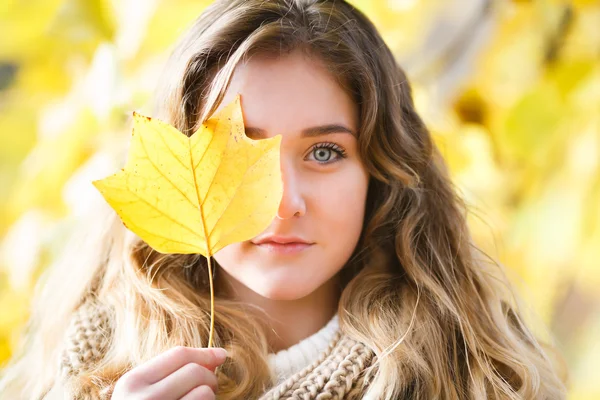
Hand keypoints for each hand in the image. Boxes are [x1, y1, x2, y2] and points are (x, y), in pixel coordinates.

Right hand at [111, 346, 226, 399]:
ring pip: (204, 393)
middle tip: (210, 387)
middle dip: (210, 377)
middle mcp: (144, 399)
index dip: (205, 353)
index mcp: (132, 382)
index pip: (179, 355)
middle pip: (195, 371)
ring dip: (209, 397)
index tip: (221, 355)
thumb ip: (171, 372)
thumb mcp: (142, 392)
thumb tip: (217, 357)